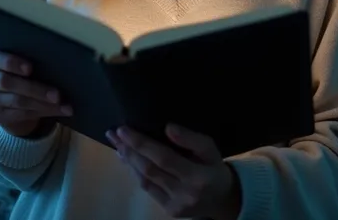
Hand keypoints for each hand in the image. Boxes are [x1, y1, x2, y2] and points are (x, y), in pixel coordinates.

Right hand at [0, 50, 72, 137]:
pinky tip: (60, 111)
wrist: (10, 98)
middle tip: (57, 94)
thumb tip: (57, 61)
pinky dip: (44, 112)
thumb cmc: (20, 72)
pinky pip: (23, 115)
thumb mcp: (20, 64)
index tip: (30, 68)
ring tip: (63, 105)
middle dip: (34, 89)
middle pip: (7, 83)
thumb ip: (30, 60)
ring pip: (18, 102)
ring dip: (44, 104)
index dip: (11, 63)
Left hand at [106, 124, 241, 219]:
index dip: (141, 144)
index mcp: (197, 176)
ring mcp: (174, 205)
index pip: (163, 158)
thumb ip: (190, 138)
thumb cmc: (214, 167)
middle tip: (114, 133)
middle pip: (149, 170)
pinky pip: (147, 189)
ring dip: (128, 161)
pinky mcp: (168, 211)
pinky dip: (135, 172)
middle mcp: (184, 193)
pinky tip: (128, 159)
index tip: (124, 129)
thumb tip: (167, 128)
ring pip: (145, 180)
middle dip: (129, 150)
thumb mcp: (210, 148)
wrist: (223, 199)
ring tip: (117, 144)